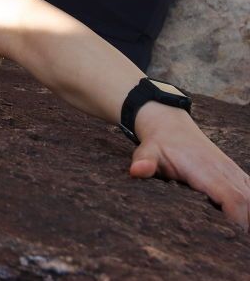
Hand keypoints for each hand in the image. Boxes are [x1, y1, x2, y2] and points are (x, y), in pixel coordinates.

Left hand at [131, 103, 249, 230]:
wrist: (170, 126)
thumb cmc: (159, 144)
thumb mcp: (147, 151)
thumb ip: (144, 162)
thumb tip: (137, 170)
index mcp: (207, 171)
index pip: (232, 198)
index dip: (239, 219)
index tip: (235, 238)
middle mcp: (225, 173)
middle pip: (248, 203)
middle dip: (246, 225)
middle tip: (237, 249)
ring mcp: (233, 174)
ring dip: (248, 218)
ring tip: (239, 240)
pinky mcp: (236, 176)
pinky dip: (249, 210)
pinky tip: (243, 226)